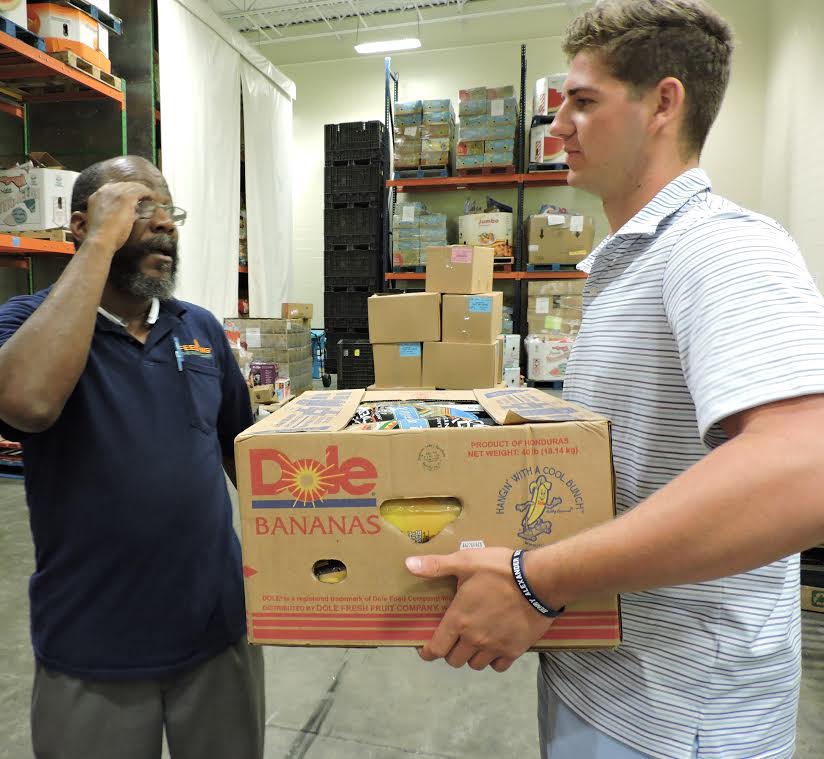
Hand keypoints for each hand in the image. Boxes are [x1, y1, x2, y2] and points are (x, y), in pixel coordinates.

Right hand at [84, 181, 150, 251]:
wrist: (100, 240)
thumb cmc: (104, 237)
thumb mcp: (107, 222)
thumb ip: (117, 215)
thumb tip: (134, 214)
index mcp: (97, 197)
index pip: (114, 188)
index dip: (126, 192)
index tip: (136, 198)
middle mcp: (105, 191)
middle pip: (124, 185)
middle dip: (137, 190)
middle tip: (149, 197)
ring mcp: (114, 193)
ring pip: (133, 186)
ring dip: (145, 191)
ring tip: (154, 198)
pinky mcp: (125, 197)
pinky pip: (141, 190)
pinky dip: (150, 194)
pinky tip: (156, 199)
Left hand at [405, 547, 553, 671]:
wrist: (539, 581)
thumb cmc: (499, 569)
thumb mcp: (465, 561)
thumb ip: (436, 566)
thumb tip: (408, 564)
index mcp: (458, 620)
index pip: (436, 648)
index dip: (427, 651)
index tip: (425, 648)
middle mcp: (474, 639)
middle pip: (454, 660)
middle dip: (450, 651)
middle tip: (454, 637)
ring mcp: (495, 647)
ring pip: (475, 665)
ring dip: (471, 656)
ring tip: (474, 642)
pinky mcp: (515, 651)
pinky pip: (498, 666)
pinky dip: (493, 660)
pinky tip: (495, 646)